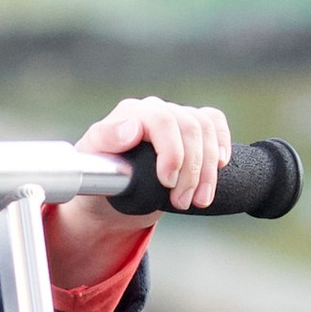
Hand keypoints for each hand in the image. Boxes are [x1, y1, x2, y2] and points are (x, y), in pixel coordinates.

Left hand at [50, 94, 229, 289]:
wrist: (108, 194)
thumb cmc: (97, 178)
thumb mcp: (89, 163)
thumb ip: (105, 141)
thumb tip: (132, 129)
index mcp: (129, 113)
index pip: (162, 120)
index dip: (172, 152)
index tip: (167, 182)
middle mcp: (153, 109)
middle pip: (190, 127)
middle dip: (191, 170)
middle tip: (182, 202)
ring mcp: (173, 115)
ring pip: (205, 129)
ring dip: (208, 169)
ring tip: (198, 200)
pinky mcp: (190, 126)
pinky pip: (214, 122)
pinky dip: (221, 144)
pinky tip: (220, 166)